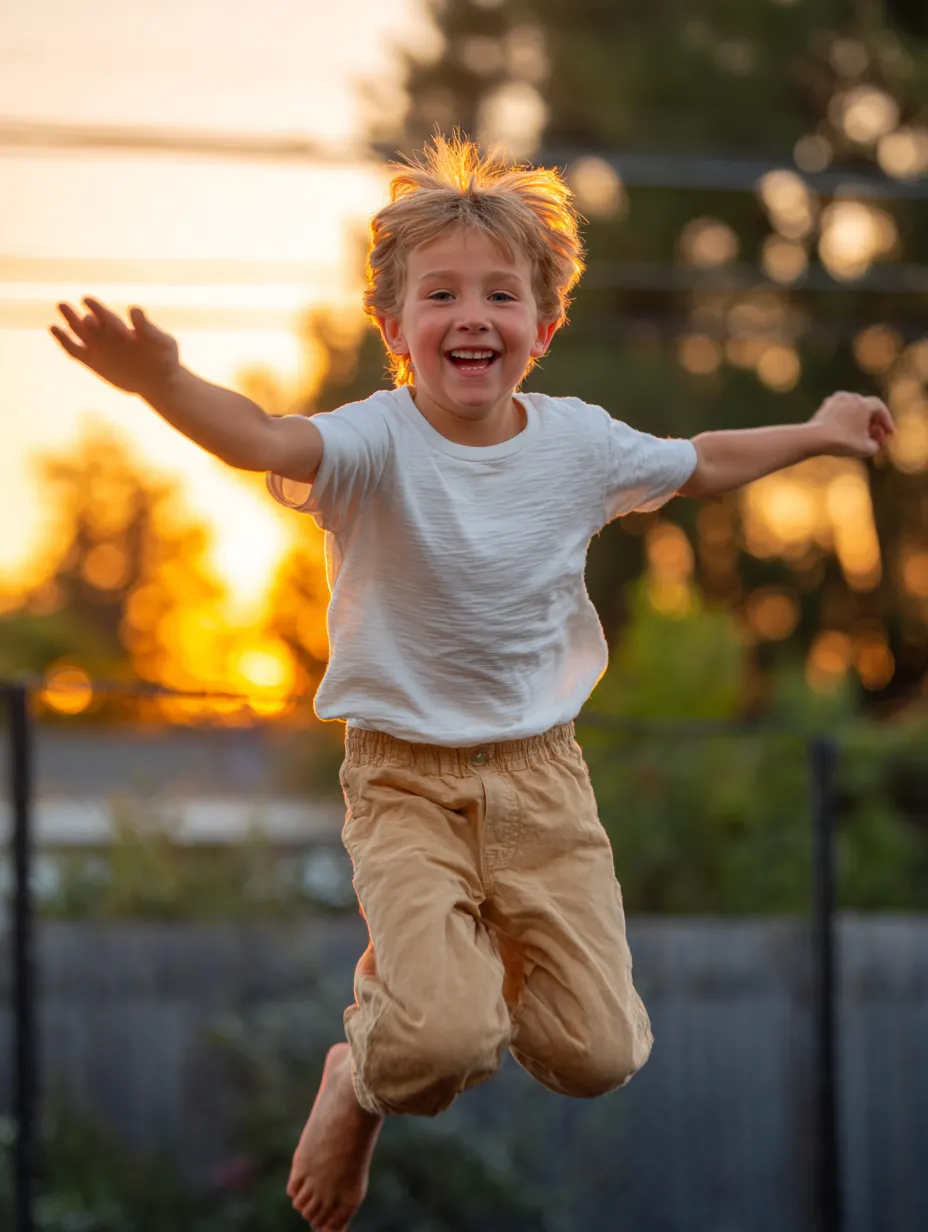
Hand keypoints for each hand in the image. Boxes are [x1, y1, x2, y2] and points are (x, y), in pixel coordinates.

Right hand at [50, 297, 179, 396]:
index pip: (107, 316)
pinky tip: (54, 329)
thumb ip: (148, 328)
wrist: (160, 381)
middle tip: (63, 304)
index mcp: (123, 327)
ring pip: (80, 332)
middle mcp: (108, 334)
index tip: (87, 302)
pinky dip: (64, 341)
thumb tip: (133, 310)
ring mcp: (99, 348)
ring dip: (70, 320)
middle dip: (77, 314)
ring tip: (61, 307)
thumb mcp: (162, 342)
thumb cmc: (164, 358)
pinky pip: (75, 350)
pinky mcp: (92, 362)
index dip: (98, 309)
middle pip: (89, 321)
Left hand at [809, 391, 894, 457]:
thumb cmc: (841, 442)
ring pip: (855, 409)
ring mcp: (837, 399)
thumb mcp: (865, 449)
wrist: (814, 437)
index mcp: (864, 403)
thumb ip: (876, 445)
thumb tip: (874, 443)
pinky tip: (847, 432)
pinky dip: (847, 419)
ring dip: (861, 421)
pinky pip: (842, 411)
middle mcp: (852, 397)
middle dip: (874, 424)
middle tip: (877, 438)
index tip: (890, 433)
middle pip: (868, 409)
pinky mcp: (826, 405)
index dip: (887, 422)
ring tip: (863, 436)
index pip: (881, 409)